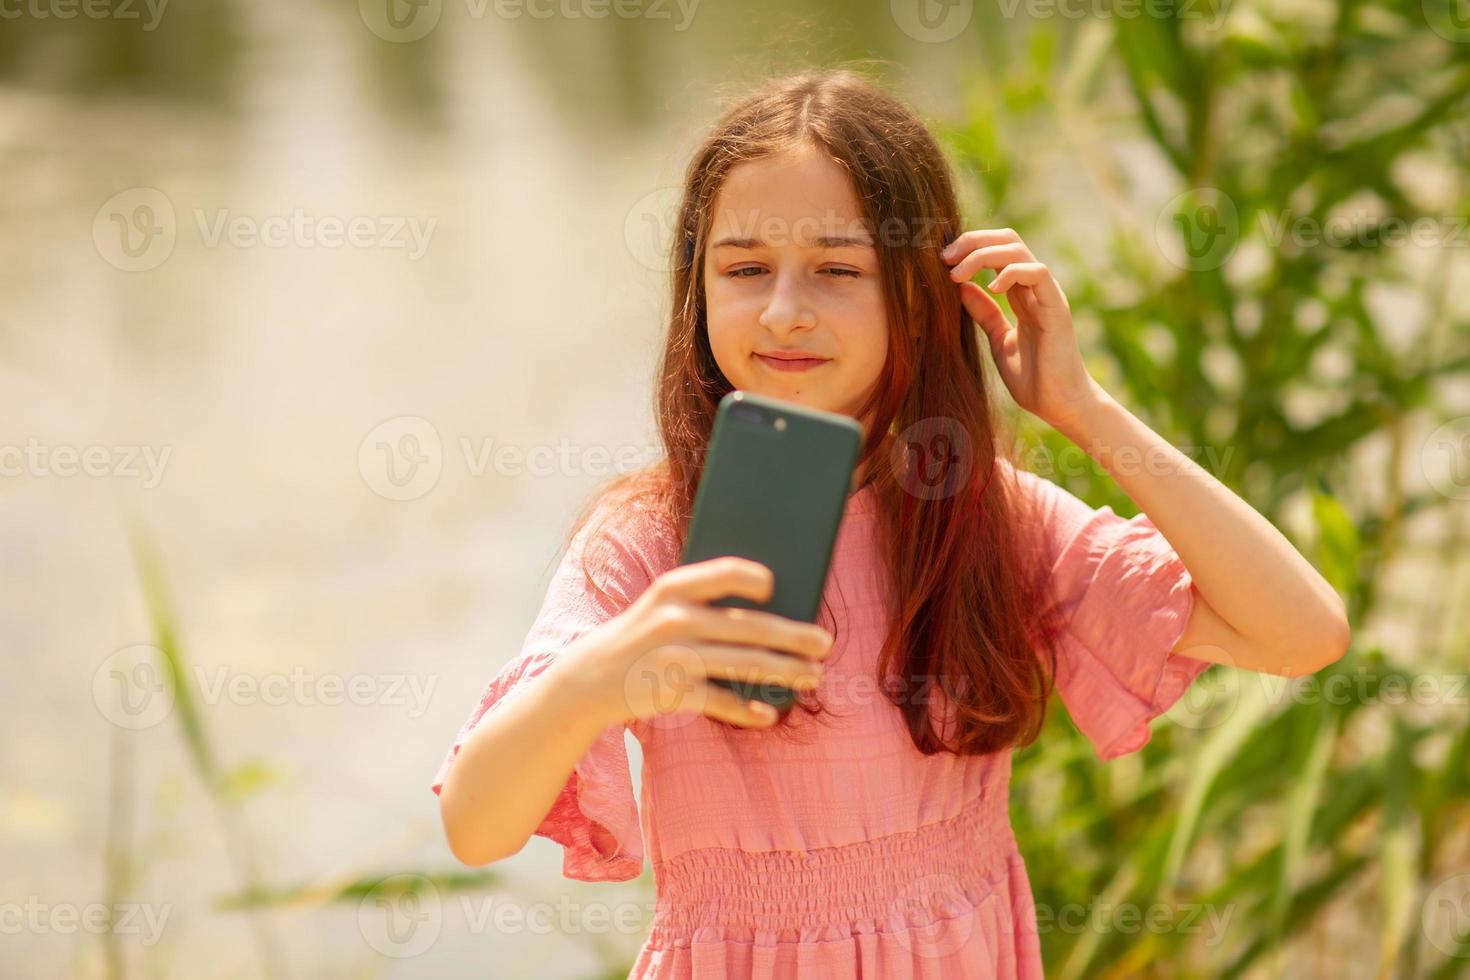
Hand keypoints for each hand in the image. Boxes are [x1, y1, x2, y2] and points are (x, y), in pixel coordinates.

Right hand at [566, 557, 832, 728]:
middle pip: (749, 626)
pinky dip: (747, 710)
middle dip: (794, 636)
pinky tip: (770, 715)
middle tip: (825, 643)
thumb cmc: (643, 635)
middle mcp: (675, 618)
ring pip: (744, 664)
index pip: (726, 573)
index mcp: (674, 587)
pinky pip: (720, 700)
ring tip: (814, 677)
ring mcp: (674, 656)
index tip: (779, 586)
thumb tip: (772, 609)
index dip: (757, 578)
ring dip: (785, 671)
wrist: (589, 677)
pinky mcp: (672, 691)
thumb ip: (706, 602)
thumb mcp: (663, 607)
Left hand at [942, 227, 1099, 429]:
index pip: (997, 251)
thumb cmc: (1032, 378)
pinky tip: (991, 288)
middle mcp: (1035, 288)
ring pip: (1018, 250)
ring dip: (982, 254)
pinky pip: (1037, 272)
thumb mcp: (998, 340)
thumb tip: (961, 288)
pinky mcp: (1056, 307)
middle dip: (972, 241)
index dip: (969, 248)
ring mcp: (1047, 294)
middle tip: (945, 257)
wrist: (1058, 404)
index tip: (941, 261)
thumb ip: (984, 314)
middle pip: (1007, 240)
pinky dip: (1010, 272)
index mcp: (1021, 293)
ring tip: (958, 273)